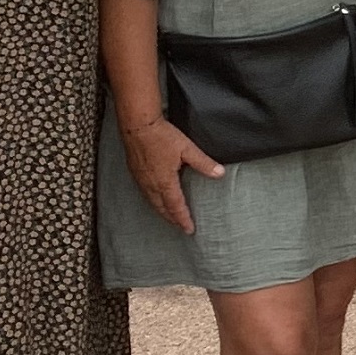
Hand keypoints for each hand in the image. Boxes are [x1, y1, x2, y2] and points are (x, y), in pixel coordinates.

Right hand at [121, 114, 224, 232]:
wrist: (138, 125)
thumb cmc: (161, 136)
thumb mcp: (187, 148)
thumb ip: (203, 163)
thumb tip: (220, 173)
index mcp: (165, 181)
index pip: (175, 206)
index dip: (183, 219)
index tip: (189, 230)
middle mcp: (151, 184)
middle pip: (162, 208)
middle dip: (172, 219)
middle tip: (181, 227)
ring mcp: (141, 180)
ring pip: (152, 202)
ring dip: (162, 212)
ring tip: (170, 217)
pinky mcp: (135, 173)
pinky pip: (145, 194)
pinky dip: (153, 202)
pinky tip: (156, 199)